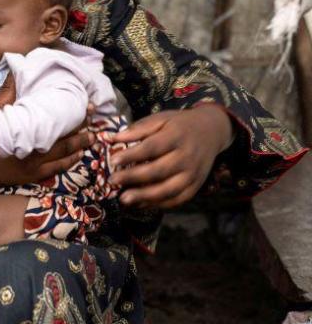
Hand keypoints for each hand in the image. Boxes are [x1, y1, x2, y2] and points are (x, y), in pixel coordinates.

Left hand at [109, 104, 233, 208]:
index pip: (152, 147)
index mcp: (177, 136)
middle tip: (112, 181)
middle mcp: (187, 157)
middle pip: (159, 170)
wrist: (211, 131)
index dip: (132, 155)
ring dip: (145, 196)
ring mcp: (193, 174)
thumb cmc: (179, 125)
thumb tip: (115, 138)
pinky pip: (178, 199)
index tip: (113, 160)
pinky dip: (159, 204)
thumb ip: (139, 128)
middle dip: (134, 177)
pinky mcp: (196, 186)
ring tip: (124, 199)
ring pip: (169, 189)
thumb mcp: (161, 119)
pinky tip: (141, 204)